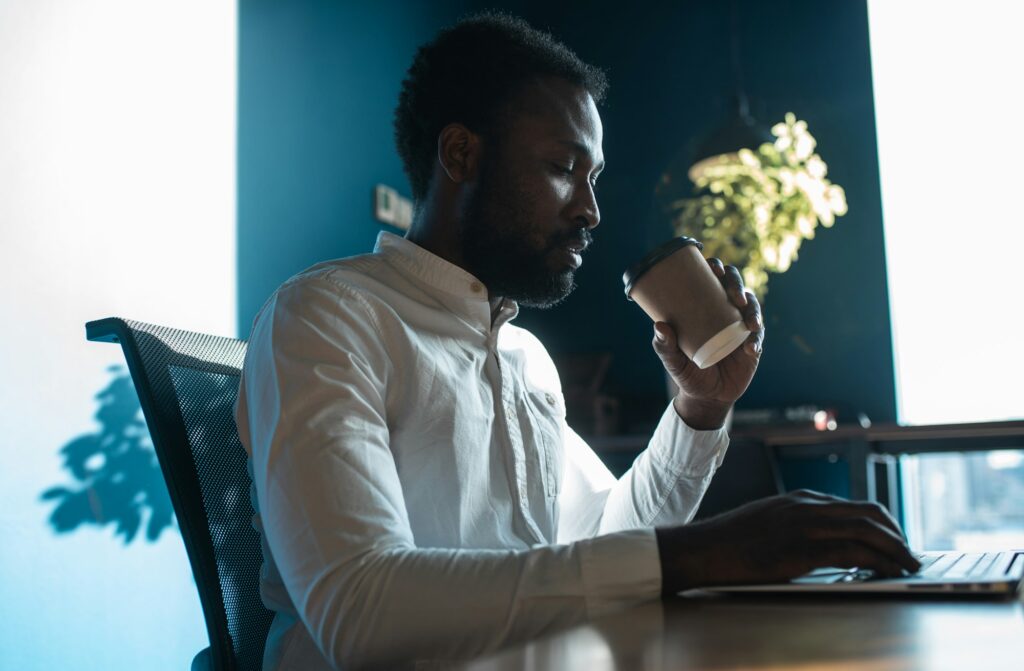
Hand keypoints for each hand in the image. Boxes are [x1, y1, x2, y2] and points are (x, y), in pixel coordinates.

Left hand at [652, 259, 763, 428]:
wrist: (706, 397)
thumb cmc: (687, 372)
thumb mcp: (673, 361)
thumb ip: (664, 346)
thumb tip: (660, 325)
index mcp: (704, 307)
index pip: (712, 279)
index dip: (715, 268)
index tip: (713, 268)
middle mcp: (724, 311)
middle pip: (735, 286)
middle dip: (737, 284)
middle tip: (734, 296)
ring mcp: (740, 325)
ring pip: (752, 306)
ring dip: (753, 310)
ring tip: (749, 323)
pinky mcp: (753, 343)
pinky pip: (758, 336)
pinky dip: (756, 340)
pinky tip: (750, 349)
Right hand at [655, 490, 921, 593]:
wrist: (703, 547)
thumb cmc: (730, 542)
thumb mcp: (767, 522)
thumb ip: (795, 526)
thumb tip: (822, 544)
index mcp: (800, 499)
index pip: (853, 506)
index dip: (881, 525)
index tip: (894, 541)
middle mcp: (807, 506)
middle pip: (868, 513)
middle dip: (896, 534)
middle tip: (910, 554)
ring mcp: (805, 525)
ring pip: (866, 530)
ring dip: (895, 549)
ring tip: (909, 566)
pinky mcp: (801, 548)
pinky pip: (852, 551)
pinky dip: (877, 561)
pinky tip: (888, 572)